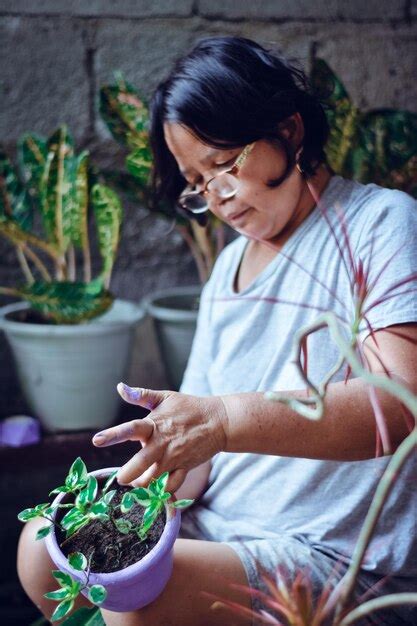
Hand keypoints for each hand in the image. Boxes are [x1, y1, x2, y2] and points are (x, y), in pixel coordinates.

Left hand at [92, 383, 227, 492]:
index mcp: (155, 425)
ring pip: (152, 479)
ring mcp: (174, 458)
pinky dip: (162, 490)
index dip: (113, 435)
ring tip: (137, 481)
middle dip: (127, 474)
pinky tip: (156, 488)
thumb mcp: (165, 397)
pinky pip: (171, 486)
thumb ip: (141, 395)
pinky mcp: (184, 468)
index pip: (131, 429)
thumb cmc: (189, 407)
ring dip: (141, 483)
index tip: (96, 440)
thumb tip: (119, 387)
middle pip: (139, 464)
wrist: (219, 421)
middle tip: (121, 478)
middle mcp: (162, 444)